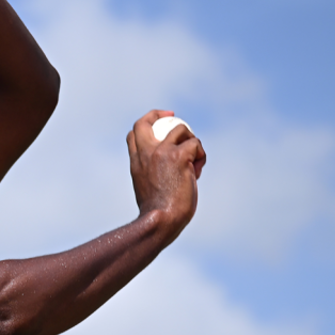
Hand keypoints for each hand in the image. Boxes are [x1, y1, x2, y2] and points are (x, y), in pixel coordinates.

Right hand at [126, 110, 205, 235]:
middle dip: (158, 114)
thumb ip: (151, 175)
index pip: (134, 134)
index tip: (158, 126)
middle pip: (145, 122)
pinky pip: (195, 144)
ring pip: (180, 129)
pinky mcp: (178, 156)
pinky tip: (198, 170)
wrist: (161, 220)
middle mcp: (145, 153)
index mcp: (136, 162)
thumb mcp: (146, 189)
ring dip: (191, 140)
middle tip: (173, 118)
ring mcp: (161, 152)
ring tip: (195, 159)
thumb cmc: (157, 214)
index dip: (146, 126)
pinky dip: (200, 155)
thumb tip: (169, 174)